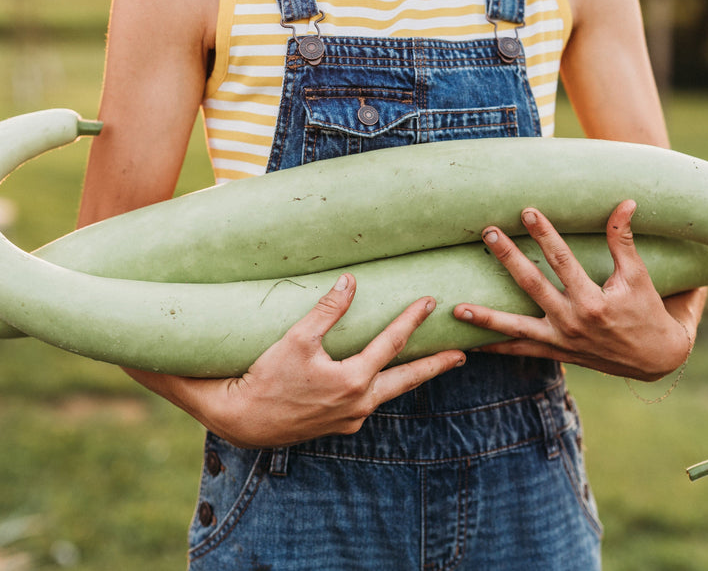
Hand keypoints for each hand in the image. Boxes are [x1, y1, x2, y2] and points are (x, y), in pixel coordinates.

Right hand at [125, 273, 465, 446]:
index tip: (430, 301)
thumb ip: (328, 310)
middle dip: (436, 364)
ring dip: (410, 378)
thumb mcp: (297, 339)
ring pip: (389, 393)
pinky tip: (380, 381)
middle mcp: (360, 404)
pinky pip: (368, 403)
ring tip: (428, 365)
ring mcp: (350, 419)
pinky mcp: (338, 425)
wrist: (243, 420)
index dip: (411, 319)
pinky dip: (381, 388)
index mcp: (354, 381)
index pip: (392, 344)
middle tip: (463, 354)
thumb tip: (351, 281)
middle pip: (408, 379)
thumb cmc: (266, 376)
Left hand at [453, 201, 702, 380]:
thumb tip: (625, 203)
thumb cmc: (648, 311)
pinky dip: (496, 348)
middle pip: (532, 285)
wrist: (656, 359)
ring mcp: (561, 340)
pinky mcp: (556, 352)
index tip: (527, 211)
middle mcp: (573, 321)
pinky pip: (521, 350)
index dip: (545, 234)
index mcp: (594, 301)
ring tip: (457, 309)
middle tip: (488, 233)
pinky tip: (469, 344)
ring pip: (516, 327)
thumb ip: (624, 241)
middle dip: (508, 258)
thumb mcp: (639, 276)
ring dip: (486, 318)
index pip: (563, 260)